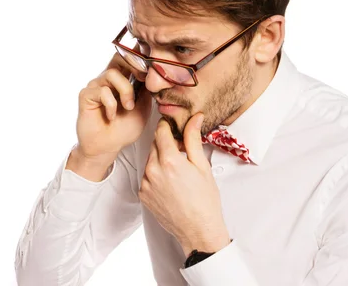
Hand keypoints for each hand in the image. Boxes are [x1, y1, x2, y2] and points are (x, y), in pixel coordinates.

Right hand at [73, 52, 152, 171]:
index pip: (129, 58)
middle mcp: (108, 79)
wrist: (108, 147)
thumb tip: (152, 73)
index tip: (152, 68)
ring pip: (112, 74)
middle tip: (142, 78)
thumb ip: (145, 89)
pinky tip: (111, 116)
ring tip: (128, 107)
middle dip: (133, 64)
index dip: (140, 57)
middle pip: (118, 56)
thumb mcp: (143, 107)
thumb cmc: (124, 129)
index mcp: (122, 80)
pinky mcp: (86, 95)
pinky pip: (102, 91)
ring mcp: (96, 86)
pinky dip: (111, 105)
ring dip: (125, 91)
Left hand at [138, 113, 230, 256]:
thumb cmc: (205, 199)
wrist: (198, 230)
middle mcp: (153, 170)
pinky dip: (156, 175)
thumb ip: (193, 139)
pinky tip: (170, 183)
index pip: (161, 131)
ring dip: (160, 159)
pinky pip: (147, 176)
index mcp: (169, 160)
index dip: (168, 126)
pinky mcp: (142, 194)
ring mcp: (146, 183)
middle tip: (181, 151)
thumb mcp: (202, 165)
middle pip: (154, 145)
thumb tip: (194, 118)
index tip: (173, 126)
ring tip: (177, 171)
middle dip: (166, 143)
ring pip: (150, 160)